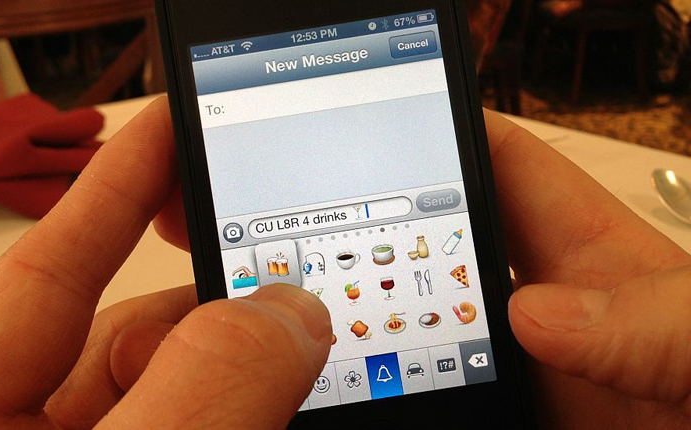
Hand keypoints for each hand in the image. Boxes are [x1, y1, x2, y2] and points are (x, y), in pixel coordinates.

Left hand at [0, 97, 332, 429]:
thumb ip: (196, 389)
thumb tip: (286, 313)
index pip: (43, 275)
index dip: (111, 188)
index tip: (168, 122)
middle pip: (135, 338)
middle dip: (220, 307)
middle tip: (297, 285)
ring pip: (191, 393)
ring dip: (256, 373)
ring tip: (320, 360)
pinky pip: (221, 429)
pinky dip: (266, 414)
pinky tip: (306, 408)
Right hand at [157, 111, 690, 426]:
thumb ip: (655, 319)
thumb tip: (541, 311)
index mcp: (596, 265)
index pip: (509, 172)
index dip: (444, 133)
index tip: (370, 119)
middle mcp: (547, 318)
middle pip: (440, 254)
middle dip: (374, 233)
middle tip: (297, 231)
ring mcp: (519, 378)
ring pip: (422, 333)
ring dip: (367, 325)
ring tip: (294, 325)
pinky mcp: (498, 422)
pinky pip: (429, 396)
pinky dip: (387, 392)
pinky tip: (338, 399)